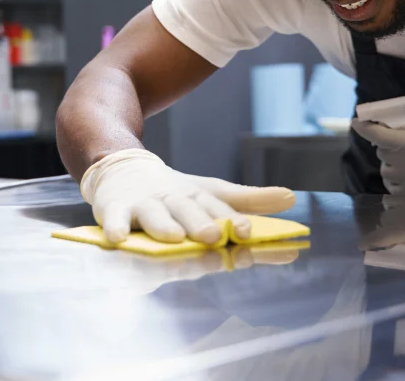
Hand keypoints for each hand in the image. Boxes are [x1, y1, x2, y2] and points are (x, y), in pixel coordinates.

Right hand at [80, 149, 295, 242]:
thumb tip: (292, 197)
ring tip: (174, 237)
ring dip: (163, 225)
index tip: (247, 231)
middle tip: (214, 236)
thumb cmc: (173, 192)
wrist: (122, 167)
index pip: (217, 208)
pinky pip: (112, 219)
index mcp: (196, 196)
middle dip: (200, 223)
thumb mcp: (209, 192)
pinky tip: (118, 238)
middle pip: (187, 210)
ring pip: (153, 215)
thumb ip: (248, 200)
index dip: (232, 220)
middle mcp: (171, 199)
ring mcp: (142, 204)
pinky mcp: (114, 208)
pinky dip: (114, 227)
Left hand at [351, 100, 404, 196]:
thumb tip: (391, 115)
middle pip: (382, 154)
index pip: (378, 136)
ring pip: (387, 173)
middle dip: (385, 145)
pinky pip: (396, 191)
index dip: (364, 128)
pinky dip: (396, 182)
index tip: (357, 122)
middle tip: (395, 141)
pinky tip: (404, 175)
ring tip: (402, 159)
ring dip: (390, 164)